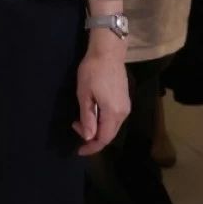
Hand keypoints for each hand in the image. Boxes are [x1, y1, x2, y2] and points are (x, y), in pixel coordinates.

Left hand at [72, 38, 130, 155]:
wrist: (108, 53)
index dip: (92, 147)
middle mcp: (123, 113)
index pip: (104, 139)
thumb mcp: (84, 94)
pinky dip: (103, 122)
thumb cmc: (92, 71)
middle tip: (76, 130)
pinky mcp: (125, 101)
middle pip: (110, 135)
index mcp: (113, 113)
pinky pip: (114, 119)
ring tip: (80, 122)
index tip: (79, 151)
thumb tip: (89, 137)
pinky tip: (92, 115)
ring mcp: (126, 107)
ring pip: (112, 127)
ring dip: (98, 129)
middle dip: (93, 138)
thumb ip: (87, 117)